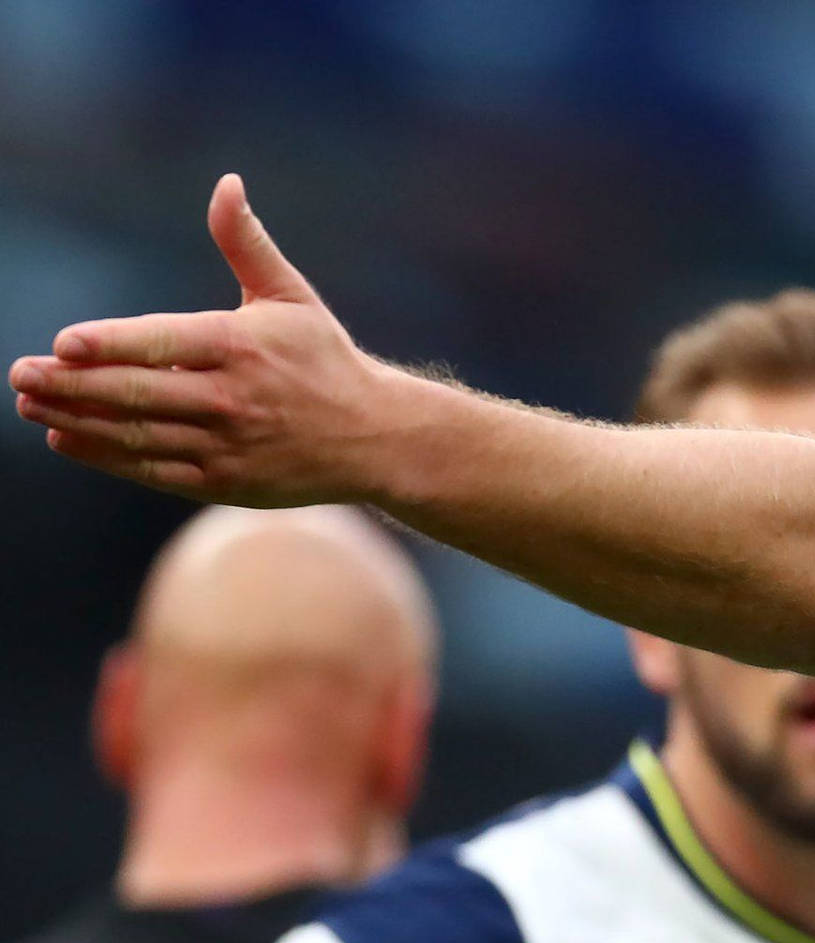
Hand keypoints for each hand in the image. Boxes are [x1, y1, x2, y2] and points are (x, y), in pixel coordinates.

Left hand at [10, 174, 409, 506]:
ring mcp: (226, 445)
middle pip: (137, 393)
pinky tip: (66, 436)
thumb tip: (226, 183)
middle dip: (72, 385)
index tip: (61, 343)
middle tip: (20, 374)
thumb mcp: (291, 296)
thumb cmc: (324, 359)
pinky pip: (152, 470)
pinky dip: (105, 455)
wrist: (373, 437)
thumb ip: (246, 243)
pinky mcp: (224, 482)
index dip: (110, 344)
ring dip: (76, 419)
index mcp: (243, 346)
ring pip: (136, 434)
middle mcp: (232, 398)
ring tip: (30, 402)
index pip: (163, 344)